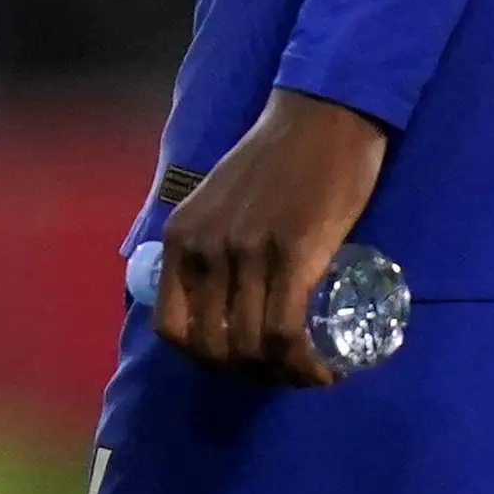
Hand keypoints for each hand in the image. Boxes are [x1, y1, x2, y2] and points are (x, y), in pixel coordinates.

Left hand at [149, 88, 390, 386]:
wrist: (321, 117)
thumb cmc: (276, 159)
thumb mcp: (218, 201)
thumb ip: (210, 241)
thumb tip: (217, 297)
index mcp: (181, 237)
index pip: (171, 329)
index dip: (203, 360)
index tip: (239, 362)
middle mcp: (205, 248)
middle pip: (214, 348)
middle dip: (248, 375)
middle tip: (281, 372)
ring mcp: (247, 252)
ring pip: (252, 348)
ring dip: (282, 376)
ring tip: (307, 373)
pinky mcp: (292, 254)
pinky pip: (286, 334)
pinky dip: (304, 366)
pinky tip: (322, 371)